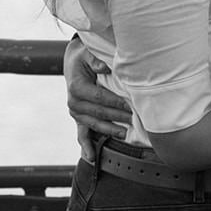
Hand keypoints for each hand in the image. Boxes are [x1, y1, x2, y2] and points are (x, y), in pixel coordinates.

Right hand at [64, 36, 131, 161]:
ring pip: (95, 125)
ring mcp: (76, 113)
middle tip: (136, 119)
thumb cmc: (84, 56)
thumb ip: (95, 59)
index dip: (116, 102)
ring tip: (125, 134)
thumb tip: (105, 68)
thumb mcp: (88, 52)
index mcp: (76, 87)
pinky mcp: (79, 118)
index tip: (131, 105)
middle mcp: (73, 102)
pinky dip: (86, 147)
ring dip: (110, 130)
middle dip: (118, 116)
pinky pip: (82, 135)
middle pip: (100, 113)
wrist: (74, 61)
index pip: (100, 98)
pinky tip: (91, 158)